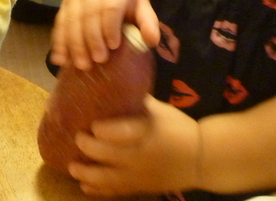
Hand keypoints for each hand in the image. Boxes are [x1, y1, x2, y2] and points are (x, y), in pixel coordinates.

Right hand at [50, 0, 159, 70]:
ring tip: (82, 65)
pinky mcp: (64, 5)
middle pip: (89, 14)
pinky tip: (61, 60)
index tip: (114, 46)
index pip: (110, 6)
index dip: (110, 26)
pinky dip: (59, 43)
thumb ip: (148, 21)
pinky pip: (59, 24)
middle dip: (92, 39)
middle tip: (99, 60)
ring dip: (75, 44)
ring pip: (71, 20)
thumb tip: (151, 42)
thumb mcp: (140, 3)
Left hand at [70, 95, 200, 195]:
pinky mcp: (142, 187)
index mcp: (149, 131)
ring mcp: (141, 175)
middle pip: (111, 154)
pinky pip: (117, 191)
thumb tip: (113, 85)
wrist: (203, 158)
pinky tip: (85, 186)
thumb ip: (137, 101)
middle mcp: (143, 155)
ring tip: (72, 167)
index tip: (92, 125)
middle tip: (77, 138)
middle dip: (89, 147)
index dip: (104, 130)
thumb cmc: (179, 129)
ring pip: (110, 178)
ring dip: (88, 173)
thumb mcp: (161, 110)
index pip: (124, 132)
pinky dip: (99, 190)